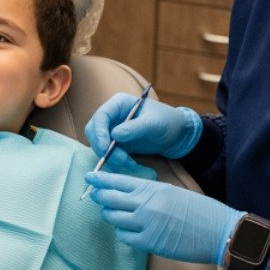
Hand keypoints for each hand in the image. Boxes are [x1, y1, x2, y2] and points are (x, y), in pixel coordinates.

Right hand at [84, 92, 201, 159]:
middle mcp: (112, 116)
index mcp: (119, 104)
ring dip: (112, 158)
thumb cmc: (167, 121)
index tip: (105, 148)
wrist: (175, 134)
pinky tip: (132, 165)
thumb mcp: (153, 123)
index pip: (100, 116)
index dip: (98, 133)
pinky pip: (109, 154)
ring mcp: (113, 130)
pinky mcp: (116, 144)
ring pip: (100, 146)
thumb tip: (115, 135)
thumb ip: (135, 128)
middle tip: (119, 160)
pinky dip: (117, 162)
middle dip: (103, 148)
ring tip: (130, 163)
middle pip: (94, 132)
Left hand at [85, 170, 240, 264]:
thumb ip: (150, 191)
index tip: (90, 177)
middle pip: (111, 199)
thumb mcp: (173, 192)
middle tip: (95, 195)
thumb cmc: (200, 211)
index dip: (101, 180)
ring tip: (112, 213)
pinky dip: (122, 232)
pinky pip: (125, 236)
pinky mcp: (149, 243)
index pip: (119, 181)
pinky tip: (127, 229)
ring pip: (114, 219)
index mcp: (153, 189)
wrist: (219, 232)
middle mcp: (146, 205)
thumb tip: (129, 192)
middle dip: (100, 196)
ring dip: (110, 215)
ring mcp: (146, 225)